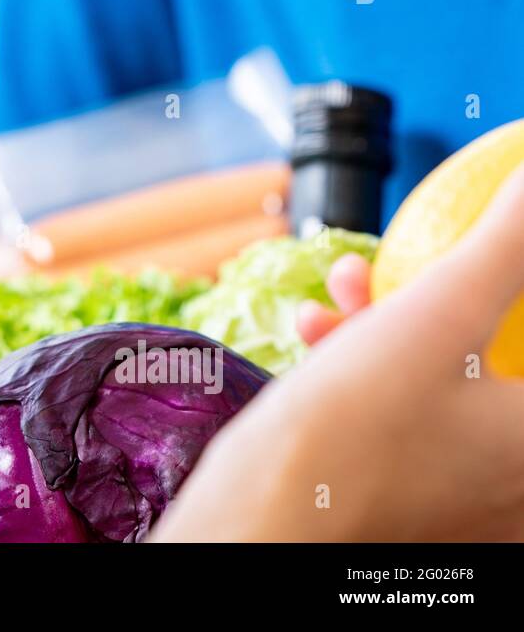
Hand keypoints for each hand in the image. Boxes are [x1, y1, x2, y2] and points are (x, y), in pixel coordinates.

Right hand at [153, 167, 523, 540]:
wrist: (264, 519)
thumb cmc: (350, 428)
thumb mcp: (433, 312)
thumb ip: (505, 243)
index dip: (509, 285)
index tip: (484, 268)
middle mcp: (520, 482)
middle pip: (499, 361)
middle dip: (446, 296)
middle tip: (396, 265)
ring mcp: (471, 503)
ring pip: (451, 390)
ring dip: (397, 326)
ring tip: (341, 291)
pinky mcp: (416, 507)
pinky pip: (412, 423)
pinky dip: (374, 372)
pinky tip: (318, 337)